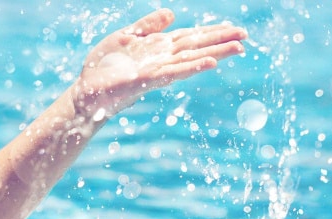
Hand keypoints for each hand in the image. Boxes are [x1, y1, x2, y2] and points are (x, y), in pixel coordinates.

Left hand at [71, 10, 246, 117]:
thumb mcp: (125, 36)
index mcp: (158, 46)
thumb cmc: (103, 66)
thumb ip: (148, 26)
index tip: (235, 28)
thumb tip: (171, 14)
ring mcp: (156, 69)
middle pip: (196, 46)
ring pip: (191, 58)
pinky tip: (209, 62)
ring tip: (238, 48)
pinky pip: (173, 72)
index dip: (212, 32)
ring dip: (214, 53)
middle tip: (246, 37)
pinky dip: (191, 66)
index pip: (191, 36)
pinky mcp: (145, 80)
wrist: (85, 92)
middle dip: (221, 41)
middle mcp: (162, 58)